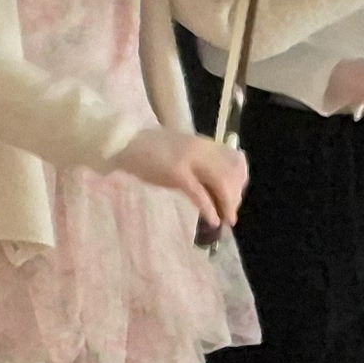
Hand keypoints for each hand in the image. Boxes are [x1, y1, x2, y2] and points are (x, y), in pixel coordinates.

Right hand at [117, 124, 248, 229]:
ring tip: (226, 220)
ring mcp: (189, 160)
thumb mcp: (180, 149)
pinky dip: (210, 209)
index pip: (235, 161)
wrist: (123, 142)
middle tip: (231, 214)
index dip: (240, 181)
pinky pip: (200, 194)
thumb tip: (215, 182)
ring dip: (227, 205)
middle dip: (234, 197)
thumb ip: (198, 159)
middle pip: (230, 175)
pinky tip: (212, 220)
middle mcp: (200, 148)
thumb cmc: (148, 148)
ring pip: (220, 184)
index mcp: (202, 142)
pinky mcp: (176, 173)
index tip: (236, 196)